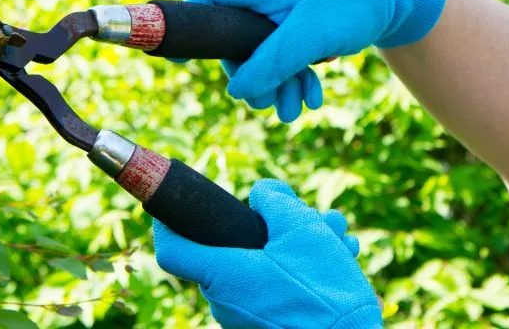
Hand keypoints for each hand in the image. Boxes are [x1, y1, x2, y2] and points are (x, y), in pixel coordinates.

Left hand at [154, 179, 382, 328]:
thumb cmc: (324, 289)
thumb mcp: (301, 228)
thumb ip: (274, 201)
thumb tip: (261, 193)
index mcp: (221, 274)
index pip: (172, 250)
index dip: (168, 224)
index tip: (176, 206)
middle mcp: (224, 301)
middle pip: (231, 248)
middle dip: (268, 224)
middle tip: (306, 211)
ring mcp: (244, 318)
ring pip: (262, 264)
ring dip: (297, 242)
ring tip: (335, 230)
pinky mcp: (266, 326)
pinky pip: (276, 287)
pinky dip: (301, 268)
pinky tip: (340, 252)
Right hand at [183, 0, 445, 120]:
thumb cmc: (352, 2)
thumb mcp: (308, 37)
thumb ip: (270, 65)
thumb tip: (238, 93)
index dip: (186, 21)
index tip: (176, 54)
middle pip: (236, 41)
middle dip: (254, 78)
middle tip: (272, 106)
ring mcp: (282, 8)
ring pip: (264, 52)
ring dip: (280, 84)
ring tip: (301, 108)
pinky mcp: (301, 20)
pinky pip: (288, 52)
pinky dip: (298, 75)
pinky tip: (315, 94)